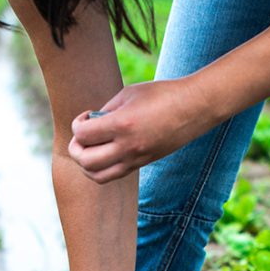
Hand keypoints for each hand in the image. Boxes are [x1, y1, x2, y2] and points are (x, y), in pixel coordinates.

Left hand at [68, 77, 209, 183]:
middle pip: (85, 161)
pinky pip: (113, 175)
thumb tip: (90, 124)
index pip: (83, 135)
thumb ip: (105, 111)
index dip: (77, 125)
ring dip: (86, 165)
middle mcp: (127, 146)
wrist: (194, 108)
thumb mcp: (128, 94)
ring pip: (97, 176)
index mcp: (122, 124)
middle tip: (81, 136)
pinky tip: (104, 152)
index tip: (85, 116)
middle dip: (76, 149)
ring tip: (89, 149)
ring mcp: (135, 159)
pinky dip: (101, 168)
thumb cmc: (161, 94)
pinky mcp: (142, 164)